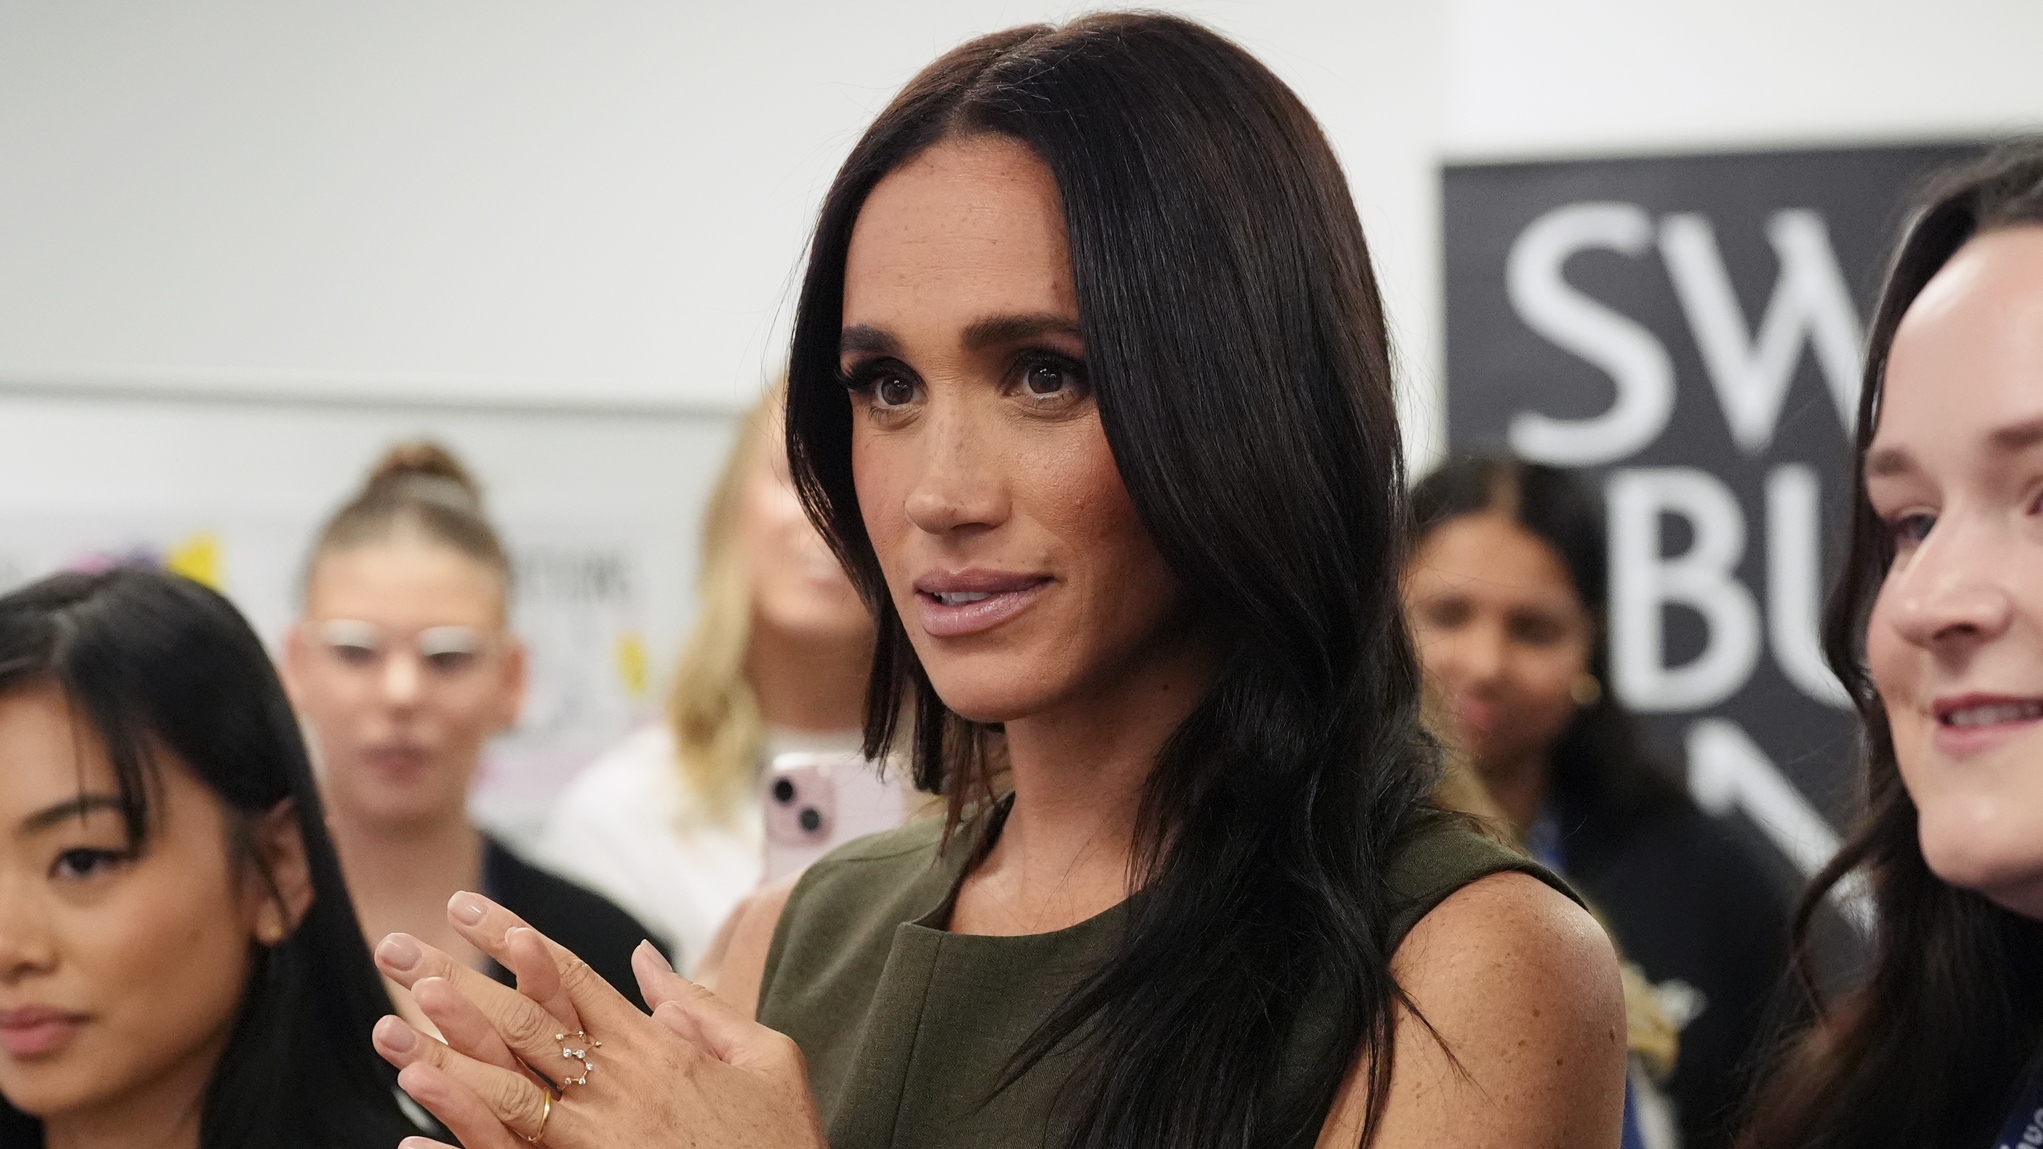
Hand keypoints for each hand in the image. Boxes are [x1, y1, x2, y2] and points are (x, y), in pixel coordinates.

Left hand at [371, 891, 827, 1148]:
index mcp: (656, 1049)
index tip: (461, 907)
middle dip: (452, 981)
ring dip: (442, 1058)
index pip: (567, 975)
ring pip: (505, 1095)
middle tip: (392, 949)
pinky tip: (410, 1146)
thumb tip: (645, 960)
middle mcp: (617, 1091)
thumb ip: (702, 1007)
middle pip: (519, 1023)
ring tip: (387, 1027)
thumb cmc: (784, 1141)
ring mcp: (597, 1146)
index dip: (510, 937)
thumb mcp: (767, 1060)